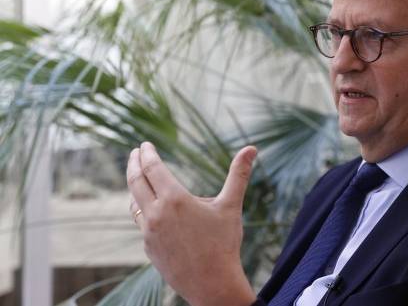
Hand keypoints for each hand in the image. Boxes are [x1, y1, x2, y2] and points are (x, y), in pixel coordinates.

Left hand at [127, 141, 257, 305]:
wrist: (212, 284)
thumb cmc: (224, 244)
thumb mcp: (231, 206)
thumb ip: (239, 175)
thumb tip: (252, 148)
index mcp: (174, 199)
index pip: (152, 168)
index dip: (147, 154)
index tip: (144, 145)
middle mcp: (156, 214)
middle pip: (136, 181)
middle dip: (134, 164)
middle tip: (135, 152)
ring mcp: (149, 232)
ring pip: (135, 202)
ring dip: (135, 186)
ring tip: (139, 178)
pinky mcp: (148, 247)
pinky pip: (141, 222)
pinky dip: (142, 208)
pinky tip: (148, 208)